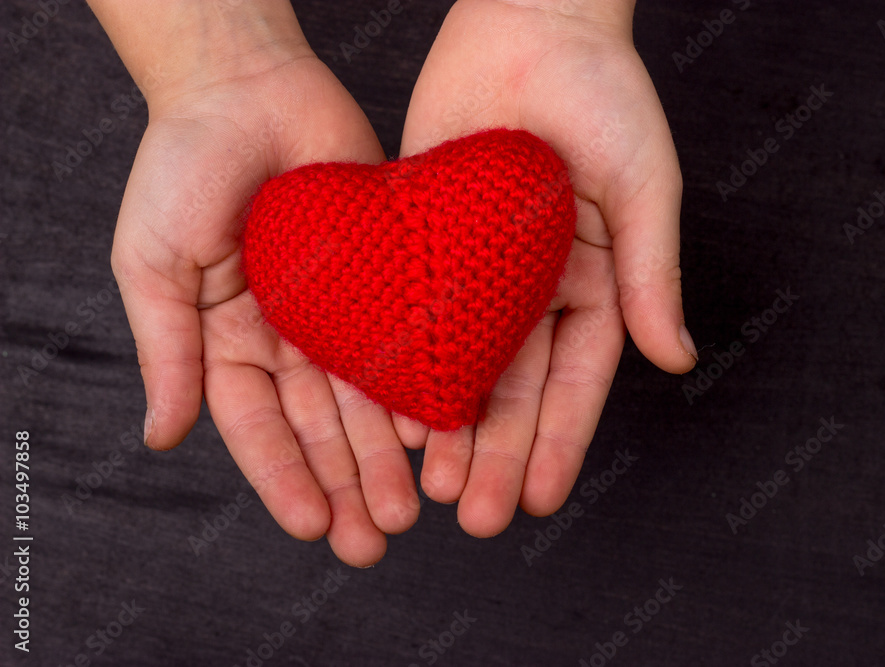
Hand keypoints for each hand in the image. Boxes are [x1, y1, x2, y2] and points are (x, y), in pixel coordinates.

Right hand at [111, 48, 420, 564]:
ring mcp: (339, 310)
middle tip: (378, 539)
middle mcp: (289, 338)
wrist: (246, 85)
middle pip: (322, 427)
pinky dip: (419, 384)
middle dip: (348, 484)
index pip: (258, 429)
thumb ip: (169, 353)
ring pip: (369, 396)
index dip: (285, 479)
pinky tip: (437, 430)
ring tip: (413, 507)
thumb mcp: (154, 265)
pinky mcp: (381, 276)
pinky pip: (404, 339)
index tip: (316, 526)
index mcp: (229, 342)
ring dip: (388, 455)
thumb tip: (163, 439)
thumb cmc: (182, 167)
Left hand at [394, 0, 697, 536]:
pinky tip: (386, 410)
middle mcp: (532, 290)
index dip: (558, 442)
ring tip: (430, 487)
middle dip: (496, 455)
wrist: (532, 20)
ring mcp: (476, 270)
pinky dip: (399, 362)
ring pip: (458, 365)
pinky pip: (410, 311)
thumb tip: (677, 358)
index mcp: (592, 284)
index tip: (539, 499)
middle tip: (475, 517)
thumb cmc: (607, 95)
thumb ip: (653, 274)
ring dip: (446, 428)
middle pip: (513, 389)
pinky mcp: (425, 240)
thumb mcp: (646, 187)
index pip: (576, 382)